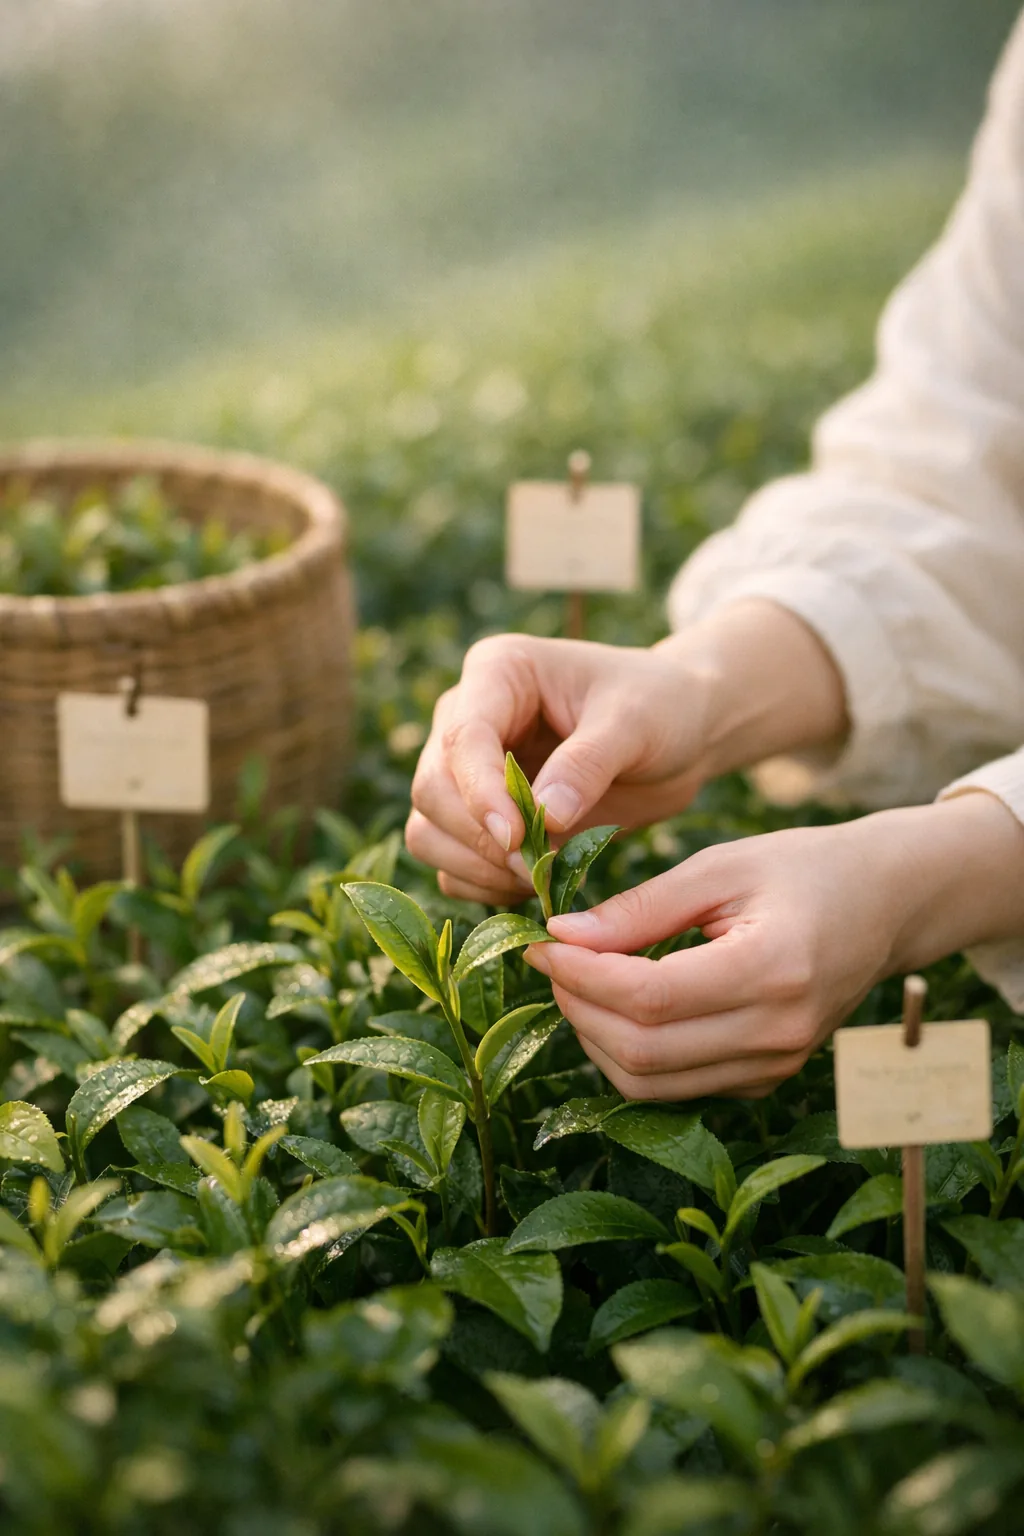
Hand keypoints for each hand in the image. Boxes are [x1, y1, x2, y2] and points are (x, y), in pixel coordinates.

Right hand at [406, 633, 713, 904]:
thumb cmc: (659, 705)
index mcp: (498, 673)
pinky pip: (452, 863)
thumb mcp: (636, 722)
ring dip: (476, 867)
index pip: (463, 736)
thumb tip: (545, 816)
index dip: (480, 793)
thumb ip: (589, 763)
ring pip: (428, 830)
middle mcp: (467, 718)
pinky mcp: (480, 816)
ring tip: (539, 878)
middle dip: (479, 837)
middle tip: (537, 868)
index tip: (516, 838)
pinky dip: (483, 886)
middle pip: (432, 789)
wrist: (680, 732)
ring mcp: (468, 770)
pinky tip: (533, 885)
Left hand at [523, 793, 1023, 1100]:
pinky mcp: (765, 1079)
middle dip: (578, 1008)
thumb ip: (641, 907)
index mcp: (772, 970)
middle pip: (642, 1051)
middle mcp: (777, 1033)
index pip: (649, 998)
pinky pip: (675, 1086)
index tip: (542, 943)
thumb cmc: (802, 868)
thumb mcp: (720, 866)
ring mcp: (774, 1065)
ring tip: (579, 980)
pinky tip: (620, 1003)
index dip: (581, 977)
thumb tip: (562, 935)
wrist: (883, 905)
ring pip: (649, 1083)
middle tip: (552, 959)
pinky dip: (631, 1052)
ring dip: (595, 1037)